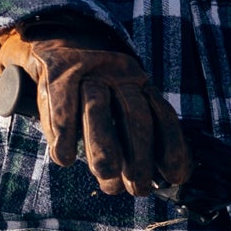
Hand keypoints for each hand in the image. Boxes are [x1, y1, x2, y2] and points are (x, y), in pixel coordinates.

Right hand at [0, 22, 189, 196]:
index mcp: (139, 83)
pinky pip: (62, 105)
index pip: (161, 114)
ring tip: (107, 179)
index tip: (176, 177)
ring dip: (103, 149)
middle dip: (139, 156)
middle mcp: (119, 74)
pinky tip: (65, 159)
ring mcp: (88, 71)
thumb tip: (150, 177)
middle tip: (138, 189)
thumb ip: (130, 133)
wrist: (54, 40)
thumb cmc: (90, 88)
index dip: (172, 146)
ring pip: (98, 110)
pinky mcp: (57, 72)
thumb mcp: (117, 100)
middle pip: (134, 115)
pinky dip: (64, 134)